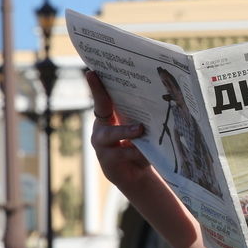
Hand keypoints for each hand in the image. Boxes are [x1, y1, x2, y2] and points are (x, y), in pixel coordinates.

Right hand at [86, 70, 158, 191]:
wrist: (134, 176)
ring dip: (127, 130)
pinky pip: (124, 153)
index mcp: (108, 118)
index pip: (102, 99)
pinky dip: (138, 152)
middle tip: (117, 94)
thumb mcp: (138, 131)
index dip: (96, 86)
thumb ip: (140, 119)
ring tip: (141, 129)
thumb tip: (155, 104)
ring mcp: (102, 146)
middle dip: (103, 95)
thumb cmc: (136, 146)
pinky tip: (147, 153)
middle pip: (101, 110)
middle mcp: (101, 129)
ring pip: (112, 134)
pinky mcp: (108, 162)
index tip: (91, 72)